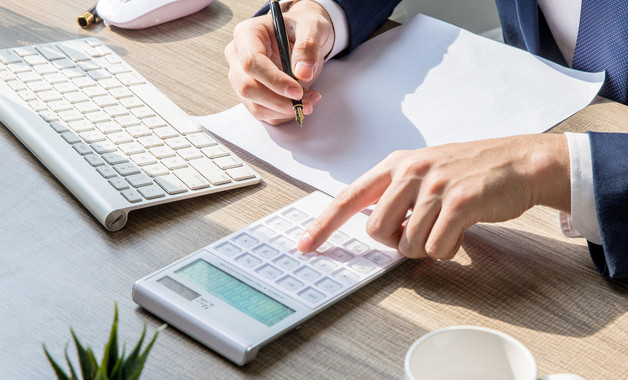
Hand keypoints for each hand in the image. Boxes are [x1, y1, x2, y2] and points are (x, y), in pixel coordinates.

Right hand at [225, 1, 333, 124]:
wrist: (303, 37)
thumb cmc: (303, 28)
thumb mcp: (312, 27)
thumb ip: (308, 46)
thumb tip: (302, 73)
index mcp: (247, 34)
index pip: (251, 62)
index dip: (274, 80)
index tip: (297, 91)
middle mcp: (238, 57)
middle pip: (247, 88)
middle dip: (279, 101)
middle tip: (307, 102)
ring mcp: (242, 78)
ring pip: (255, 106)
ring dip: (284, 110)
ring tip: (310, 101)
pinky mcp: (252, 95)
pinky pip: (264, 113)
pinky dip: (284, 114)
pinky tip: (302, 102)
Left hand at [297, 134, 570, 259]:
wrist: (519, 162)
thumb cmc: (469, 172)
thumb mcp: (424, 171)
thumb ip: (395, 195)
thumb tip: (375, 229)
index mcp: (396, 165)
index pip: (349, 197)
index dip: (324, 224)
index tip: (305, 245)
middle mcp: (410, 171)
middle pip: (376, 231)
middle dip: (396, 242)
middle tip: (420, 231)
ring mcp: (435, 185)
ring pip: (408, 244)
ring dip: (426, 247)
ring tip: (446, 228)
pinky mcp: (460, 201)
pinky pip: (438, 248)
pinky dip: (448, 250)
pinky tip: (462, 231)